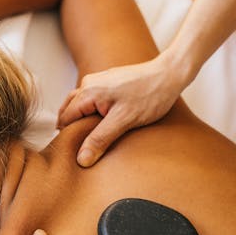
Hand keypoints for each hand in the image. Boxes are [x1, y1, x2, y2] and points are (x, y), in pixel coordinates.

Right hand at [57, 52, 183, 166]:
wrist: (170, 74)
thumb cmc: (150, 96)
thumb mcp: (124, 121)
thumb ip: (100, 139)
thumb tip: (81, 159)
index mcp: (88, 92)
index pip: (66, 119)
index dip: (67, 137)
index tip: (71, 153)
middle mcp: (88, 83)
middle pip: (68, 110)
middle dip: (70, 128)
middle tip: (78, 149)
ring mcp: (97, 81)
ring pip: (78, 104)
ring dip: (79, 120)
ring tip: (87, 138)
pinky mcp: (107, 83)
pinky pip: (89, 99)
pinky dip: (88, 112)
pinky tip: (98, 124)